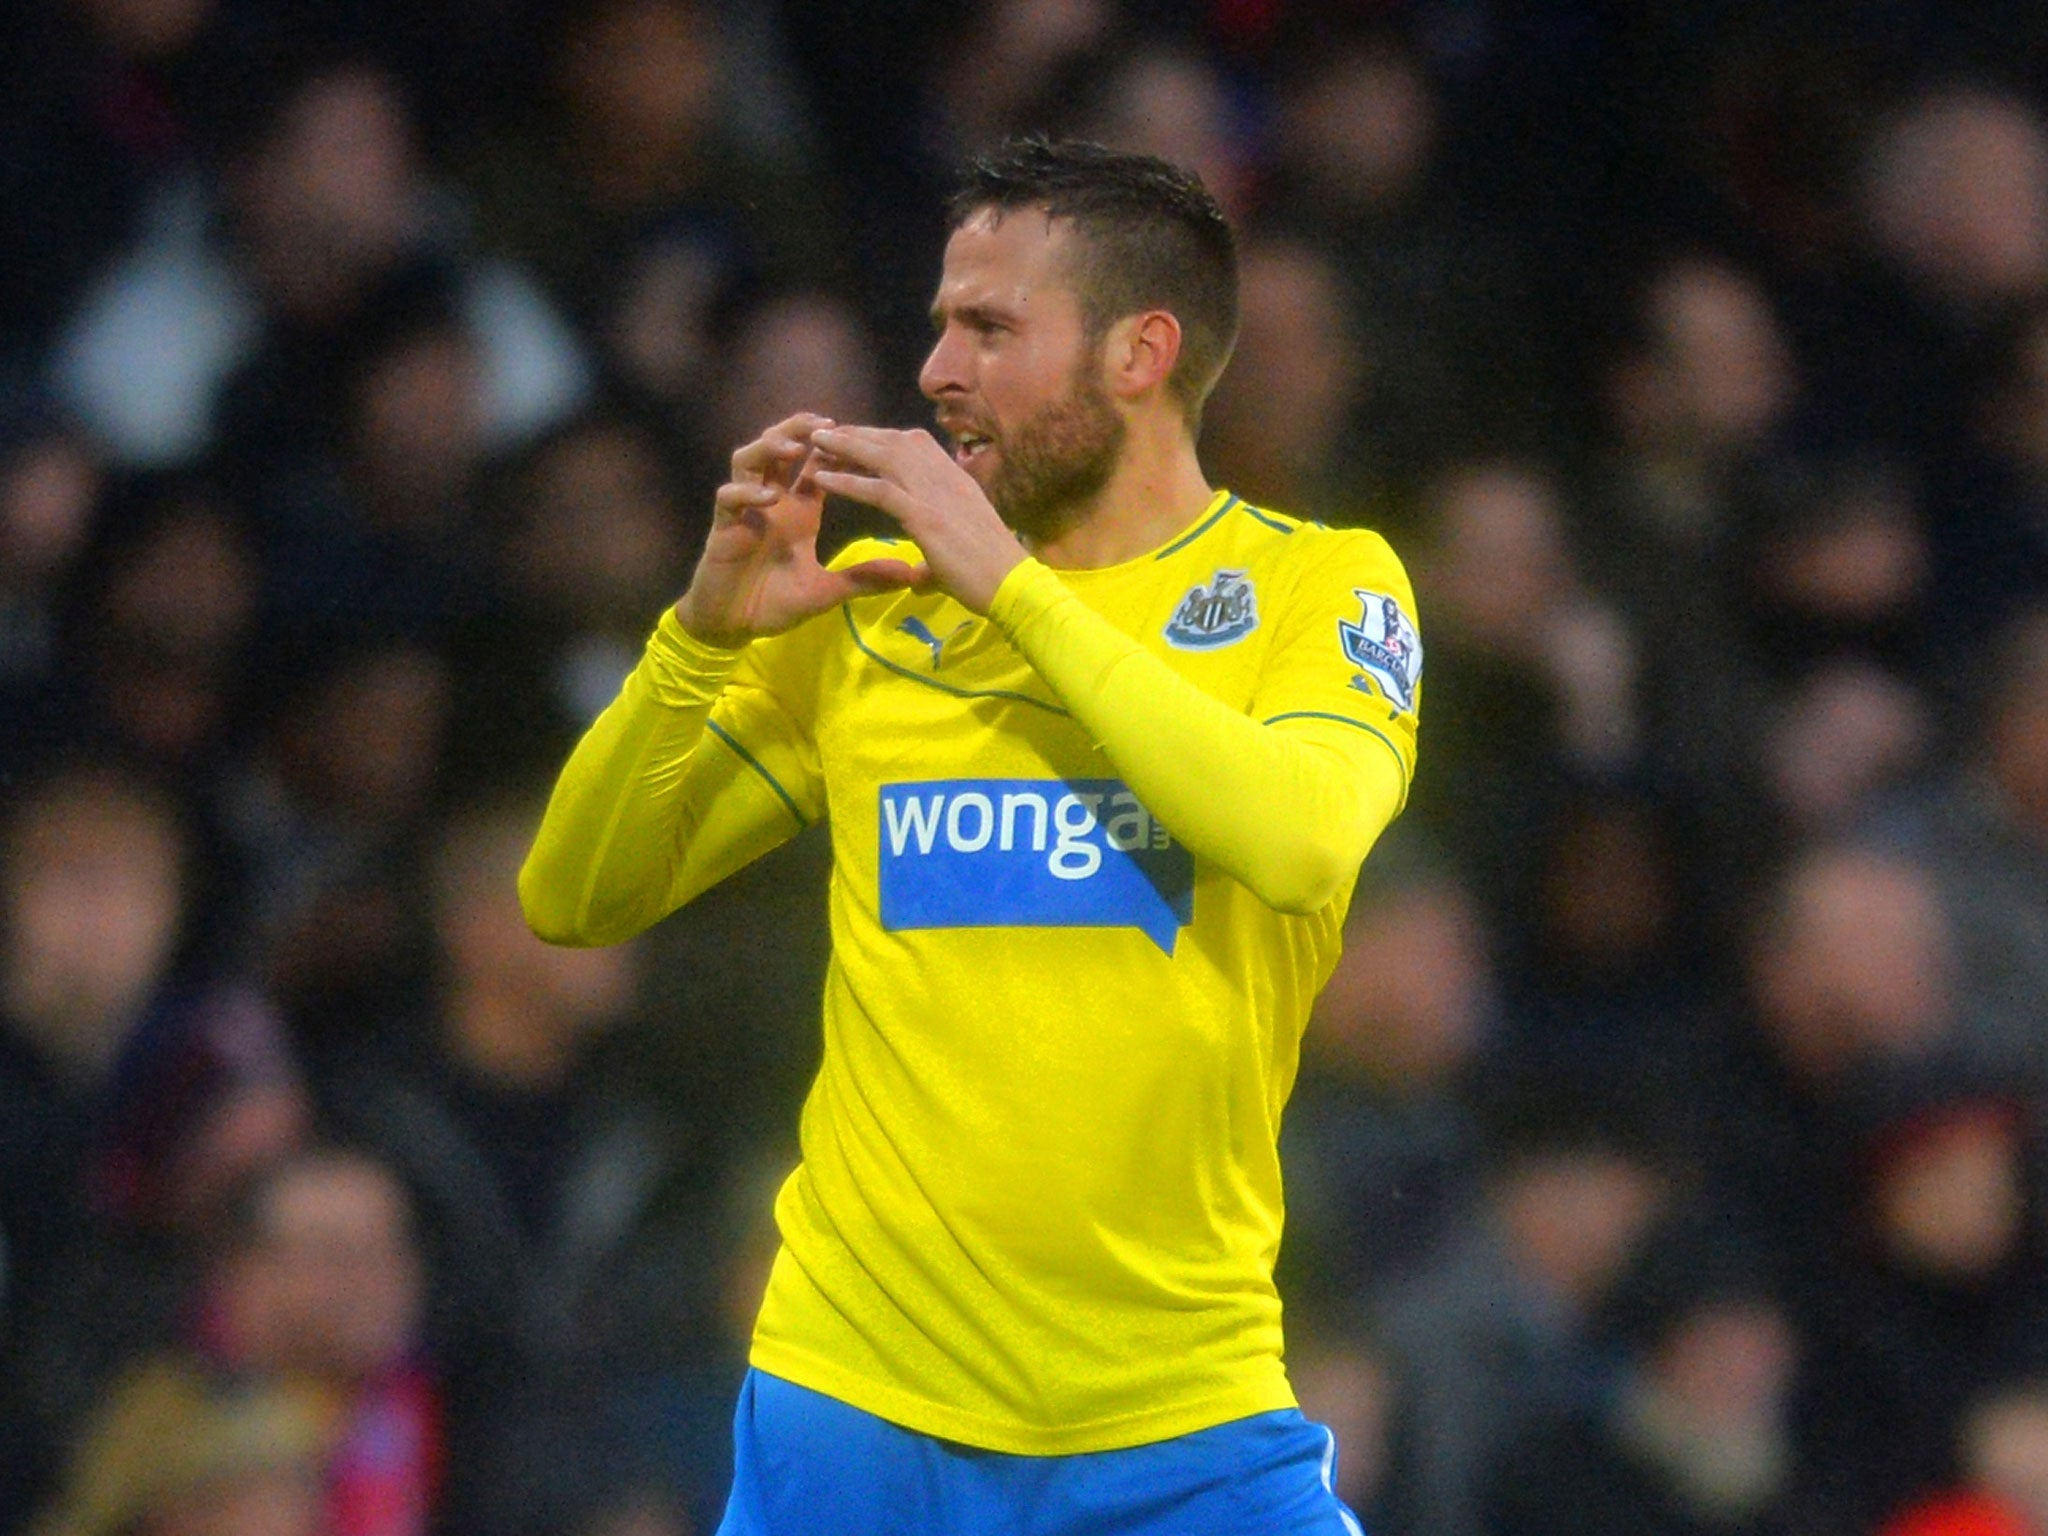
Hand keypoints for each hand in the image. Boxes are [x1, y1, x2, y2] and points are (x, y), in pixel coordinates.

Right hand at [675, 414, 921, 645]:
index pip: (817, 464)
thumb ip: (864, 579)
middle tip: (826, 422)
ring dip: (769, 448)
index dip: (835, 447)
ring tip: (795, 449)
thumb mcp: (827, 592)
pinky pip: (729, 497)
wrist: (733, 626)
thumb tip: (910, 574)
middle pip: (780, 446)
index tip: (861, 437)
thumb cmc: (775, 603)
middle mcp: (771, 501)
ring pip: (748, 459)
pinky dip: (747, 492)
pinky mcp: (723, 526)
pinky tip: (768, 497)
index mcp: (799, 509)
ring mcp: (745, 510)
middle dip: (800, 429)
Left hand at [809, 427, 1025, 613]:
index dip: (882, 440)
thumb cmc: (991, 576)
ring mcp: (936, 494)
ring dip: (846, 446)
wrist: (1014, 585)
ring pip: (884, 457)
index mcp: (956, 482)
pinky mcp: (926, 516)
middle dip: (859, 434)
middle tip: (827, 432)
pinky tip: (822, 478)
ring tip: (815, 441)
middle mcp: (945, 478)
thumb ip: (934, 565)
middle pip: (895, 443)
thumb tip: (920, 580)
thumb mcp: (957, 560)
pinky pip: (880, 491)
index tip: (857, 440)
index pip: (914, 448)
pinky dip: (848, 482)